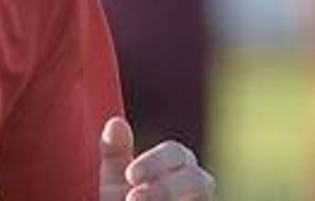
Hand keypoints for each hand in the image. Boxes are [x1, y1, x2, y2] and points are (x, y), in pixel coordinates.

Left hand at [99, 117, 214, 199]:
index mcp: (177, 164)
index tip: (130, 176)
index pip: (176, 153)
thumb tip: (116, 122)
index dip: (155, 162)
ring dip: (169, 200)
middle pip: (199, 181)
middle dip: (166, 189)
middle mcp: (196, 186)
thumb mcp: (113, 178)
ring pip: (201, 199)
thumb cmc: (121, 200)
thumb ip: (114, 151)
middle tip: (133, 198)